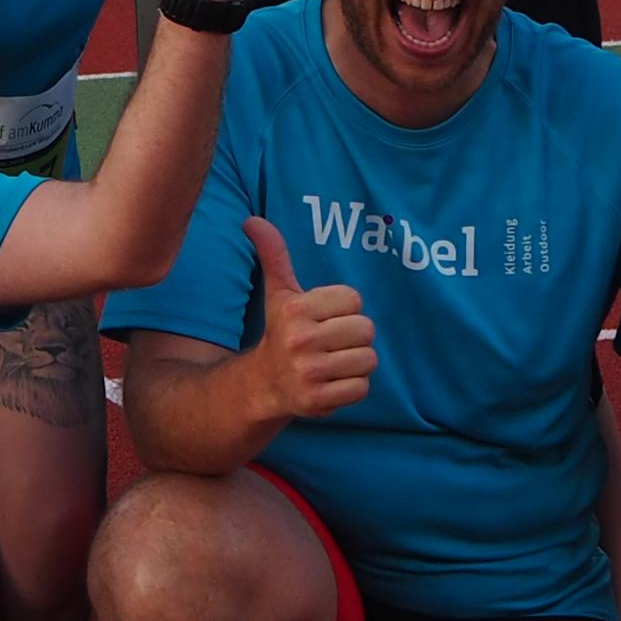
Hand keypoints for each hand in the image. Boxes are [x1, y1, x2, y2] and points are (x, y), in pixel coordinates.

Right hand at [242, 216, 373, 418]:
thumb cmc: (280, 331)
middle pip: (366, 329)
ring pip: (368, 360)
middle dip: (353, 336)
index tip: (323, 318)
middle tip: (331, 343)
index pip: (354, 299)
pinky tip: (332, 382)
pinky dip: (352, 386)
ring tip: (334, 362)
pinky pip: (361, 388)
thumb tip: (252, 220)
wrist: (263, 384)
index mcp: (295, 309)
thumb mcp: (278, 292)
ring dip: (356, 362)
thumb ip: (274, 254)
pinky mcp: (318, 401)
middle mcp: (300, 340)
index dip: (344, 309)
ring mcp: (309, 373)